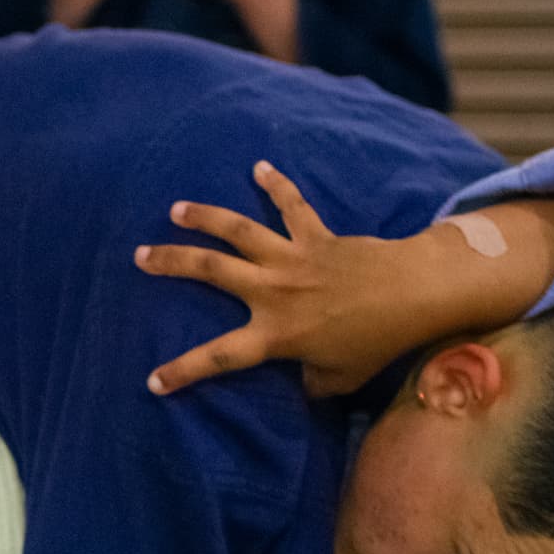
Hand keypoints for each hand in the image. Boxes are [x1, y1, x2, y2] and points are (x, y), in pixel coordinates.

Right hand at [136, 161, 433, 397]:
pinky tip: (260, 166)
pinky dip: (276, 185)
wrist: (412, 294)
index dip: (183, 371)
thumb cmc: (377, 341)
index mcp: (275, 335)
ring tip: (177, 210)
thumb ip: (311, 382)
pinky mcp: (316, 236)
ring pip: (238, 231)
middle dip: (171, 262)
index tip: (153, 381)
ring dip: (204, 217)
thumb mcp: (339, 378)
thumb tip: (301, 387)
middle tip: (140, 256)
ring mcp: (292, 259)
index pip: (219, 358)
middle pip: (210, 271)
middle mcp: (273, 291)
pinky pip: (292, 206)